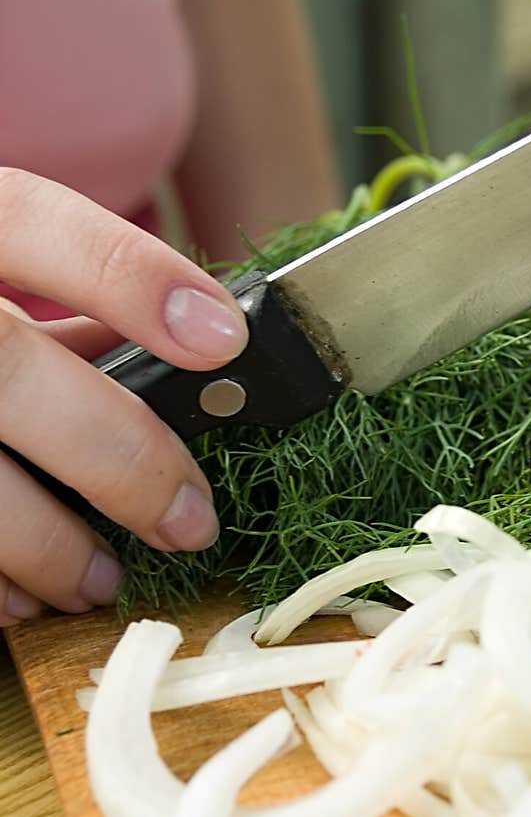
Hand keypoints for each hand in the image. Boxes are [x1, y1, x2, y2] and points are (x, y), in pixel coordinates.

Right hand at [0, 168, 248, 624]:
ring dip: (50, 549)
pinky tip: (21, 597)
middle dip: (121, 461)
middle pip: (11, 373)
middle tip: (189, 523)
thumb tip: (189, 375)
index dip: (130, 276)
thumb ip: (61, 328)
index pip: (30, 219)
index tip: (223, 338)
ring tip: (99, 580)